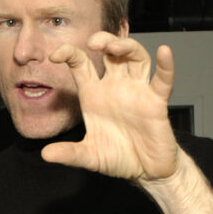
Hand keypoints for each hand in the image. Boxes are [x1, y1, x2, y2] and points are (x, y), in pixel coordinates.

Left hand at [42, 32, 177, 181]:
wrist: (145, 172)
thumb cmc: (118, 158)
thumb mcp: (89, 156)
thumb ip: (69, 153)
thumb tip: (46, 155)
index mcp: (94, 94)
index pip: (81, 64)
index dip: (68, 54)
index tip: (55, 55)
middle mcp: (115, 87)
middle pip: (110, 52)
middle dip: (103, 41)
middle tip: (93, 42)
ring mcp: (137, 91)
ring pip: (135, 58)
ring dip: (127, 47)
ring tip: (115, 47)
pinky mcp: (156, 102)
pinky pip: (163, 79)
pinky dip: (166, 65)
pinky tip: (164, 52)